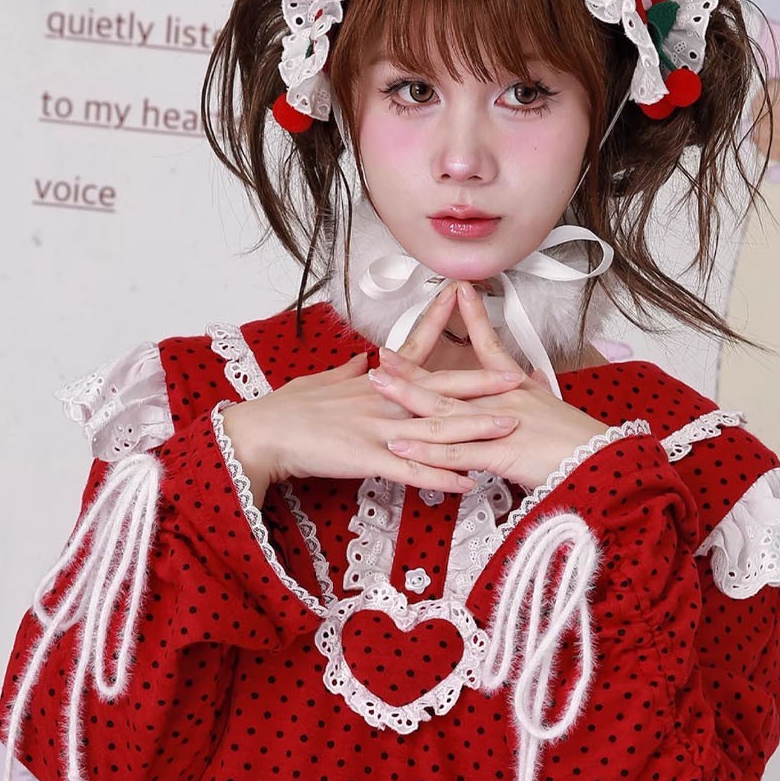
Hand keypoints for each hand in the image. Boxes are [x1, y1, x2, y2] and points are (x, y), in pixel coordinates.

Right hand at [221, 281, 528, 494]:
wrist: (262, 433)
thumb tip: (364, 358)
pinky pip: (412, 471)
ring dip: (475, 429)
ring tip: (509, 427)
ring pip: (436, 429)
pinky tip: (467, 481)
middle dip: (482, 384)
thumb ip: (347, 372)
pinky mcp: (367, 459)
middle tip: (517, 377)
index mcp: (373, 383)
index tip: (461, 298)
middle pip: (440, 390)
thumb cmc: (286, 409)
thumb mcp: (321, 382)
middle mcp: (382, 402)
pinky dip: (441, 476)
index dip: (440, 325)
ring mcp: (377, 430)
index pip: (413, 350)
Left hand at [370, 280, 608, 490]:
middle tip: (383, 353)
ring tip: (379, 387)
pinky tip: (400, 448)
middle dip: (413, 367)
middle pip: (450, 380)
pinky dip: (426, 451)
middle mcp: (502, 401)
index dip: (474, 318)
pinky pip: (455, 453)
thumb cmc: (580, 440)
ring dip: (408, 398)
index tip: (458, 291)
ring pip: (443, 411)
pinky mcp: (498, 454)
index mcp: (516, 390)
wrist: (600, 461)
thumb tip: (533, 376)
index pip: (490, 348)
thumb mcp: (557, 408)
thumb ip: (539, 391)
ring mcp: (497, 426)